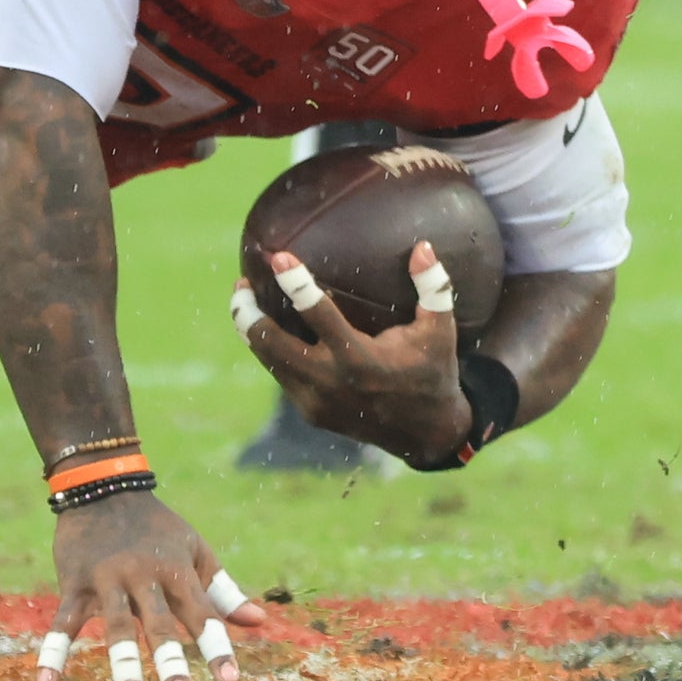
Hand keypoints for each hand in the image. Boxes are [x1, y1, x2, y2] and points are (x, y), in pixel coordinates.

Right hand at [39, 492, 260, 680]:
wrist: (102, 486)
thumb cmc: (157, 528)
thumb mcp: (194, 549)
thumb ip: (223, 590)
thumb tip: (259, 622)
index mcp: (176, 570)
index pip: (201, 613)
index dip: (215, 646)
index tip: (230, 680)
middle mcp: (143, 575)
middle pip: (158, 623)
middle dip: (170, 661)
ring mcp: (107, 579)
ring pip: (115, 625)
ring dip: (123, 662)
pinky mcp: (75, 582)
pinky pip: (63, 621)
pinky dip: (54, 650)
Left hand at [233, 241, 468, 464]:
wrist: (426, 434)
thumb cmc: (433, 372)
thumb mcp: (440, 331)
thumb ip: (433, 287)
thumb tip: (422, 246)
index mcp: (359, 359)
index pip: (317, 315)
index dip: (295, 284)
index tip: (279, 257)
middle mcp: (330, 381)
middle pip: (269, 343)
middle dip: (247, 312)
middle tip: (241, 282)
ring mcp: (315, 400)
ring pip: (267, 359)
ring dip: (250, 329)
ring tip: (245, 299)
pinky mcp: (310, 412)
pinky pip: (280, 374)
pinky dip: (269, 350)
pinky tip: (267, 326)